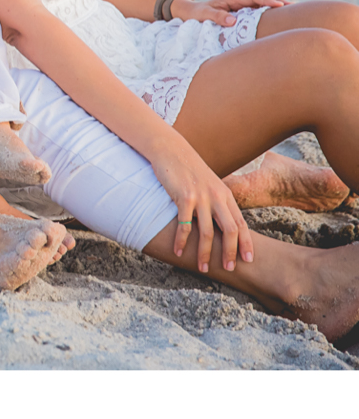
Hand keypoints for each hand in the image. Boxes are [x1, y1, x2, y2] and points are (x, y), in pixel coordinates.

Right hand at [148, 140, 254, 272]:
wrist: (171, 150)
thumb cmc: (189, 170)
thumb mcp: (209, 184)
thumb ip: (217, 202)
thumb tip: (222, 224)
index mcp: (225, 195)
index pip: (241, 224)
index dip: (246, 244)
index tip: (248, 260)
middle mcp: (216, 197)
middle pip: (230, 230)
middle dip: (230, 252)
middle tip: (228, 268)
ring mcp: (200, 197)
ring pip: (206, 232)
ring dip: (204, 253)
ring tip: (202, 267)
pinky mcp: (183, 197)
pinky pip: (184, 225)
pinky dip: (181, 241)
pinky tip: (178, 251)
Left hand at [170, 0, 288, 26]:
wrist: (188, 11)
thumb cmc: (195, 14)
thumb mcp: (203, 15)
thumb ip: (217, 16)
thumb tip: (233, 21)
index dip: (268, 1)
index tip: (281, 6)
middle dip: (278, 0)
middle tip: (296, 8)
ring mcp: (240, 4)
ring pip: (262, 1)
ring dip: (276, 4)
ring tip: (293, 12)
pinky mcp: (240, 10)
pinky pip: (258, 8)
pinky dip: (269, 10)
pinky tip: (278, 19)